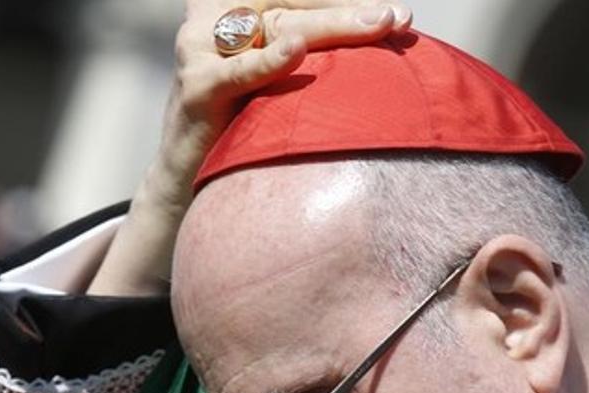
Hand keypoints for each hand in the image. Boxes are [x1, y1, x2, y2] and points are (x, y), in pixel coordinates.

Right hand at [88, 0, 412, 295]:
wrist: (190, 179)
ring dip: (331, 27)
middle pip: (295, 6)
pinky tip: (296, 50)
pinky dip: (271, 61)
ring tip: (376, 24)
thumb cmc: (242, 128)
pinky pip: (241, 71)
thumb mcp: (277, 82)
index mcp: (238, 9)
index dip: (346, 3)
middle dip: (349, 12)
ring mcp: (202, 49)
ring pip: (280, 26)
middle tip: (395, 18)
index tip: (398, 14)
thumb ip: (313, 56)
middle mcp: (215, 19)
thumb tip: (383, 43)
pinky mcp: (198, 88)